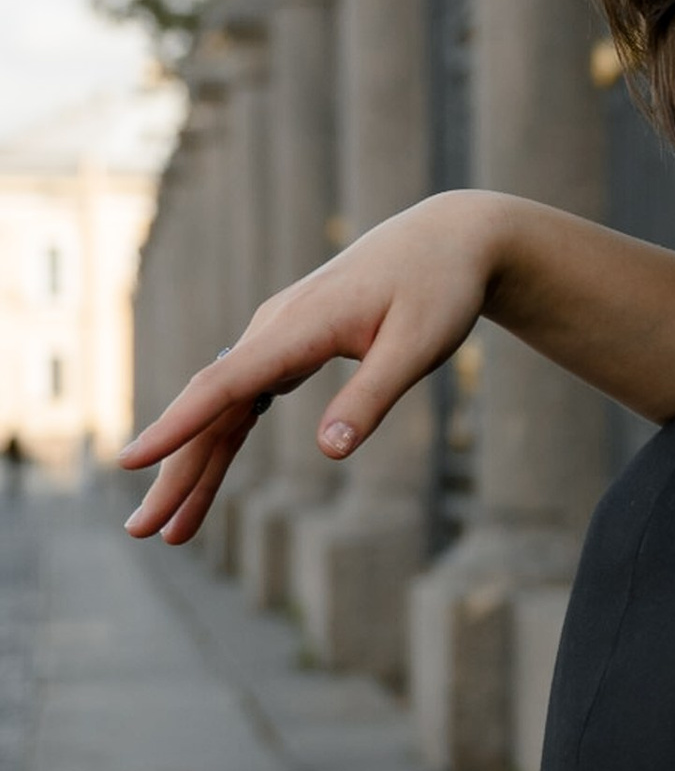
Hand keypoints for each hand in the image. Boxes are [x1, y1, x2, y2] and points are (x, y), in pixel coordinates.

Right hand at [120, 192, 507, 544]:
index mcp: (297, 327)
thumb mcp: (418, 346)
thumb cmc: (437, 290)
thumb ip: (371, 397)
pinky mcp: (287, 347)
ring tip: (172, 529)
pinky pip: (243, 400)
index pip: (223, 384)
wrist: (446, 238)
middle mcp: (272, 330)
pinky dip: (222, 441)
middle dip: (174, 472)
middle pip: (210, 408)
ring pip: (222, 409)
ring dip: (193, 466)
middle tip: (141, 532)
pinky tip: (203, 477)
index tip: (132, 460)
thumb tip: (330, 450)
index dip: (177, 425)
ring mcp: (276, 338)